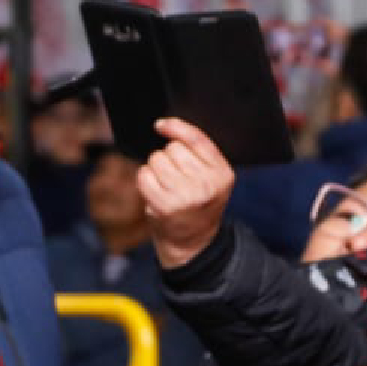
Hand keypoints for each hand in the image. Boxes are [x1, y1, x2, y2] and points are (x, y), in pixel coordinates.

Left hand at [137, 118, 234, 268]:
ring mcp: (186, 195)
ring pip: (157, 159)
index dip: (177, 127)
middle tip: (174, 177)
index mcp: (222, 174)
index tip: (161, 124)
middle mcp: (207, 184)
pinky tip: (154, 190)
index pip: (198, 140)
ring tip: (165, 185)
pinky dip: (144, 178)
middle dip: (168, 157)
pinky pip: (144, 175)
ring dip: (155, 168)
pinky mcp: (164, 205)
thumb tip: (167, 127)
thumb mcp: (212, 180)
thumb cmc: (198, 204)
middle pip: (173, 148)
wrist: (192, 241)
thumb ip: (199, 156)